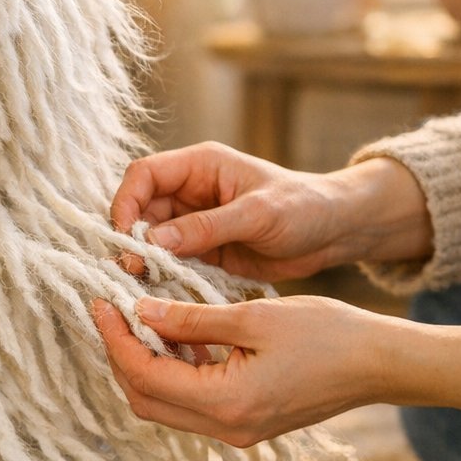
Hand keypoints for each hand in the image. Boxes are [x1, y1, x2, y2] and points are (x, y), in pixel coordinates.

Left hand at [89, 295, 460, 447]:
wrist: (383, 364)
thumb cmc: (329, 332)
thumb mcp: (254, 315)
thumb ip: (191, 318)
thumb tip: (139, 311)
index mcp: (225, 402)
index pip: (144, 375)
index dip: (114, 339)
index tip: (100, 302)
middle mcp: (225, 428)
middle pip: (145, 398)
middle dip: (121, 355)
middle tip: (111, 310)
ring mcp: (236, 431)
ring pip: (165, 404)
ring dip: (145, 364)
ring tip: (139, 317)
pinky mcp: (247, 423)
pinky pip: (192, 403)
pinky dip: (174, 372)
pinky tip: (178, 335)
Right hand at [110, 142, 433, 281]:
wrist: (336, 233)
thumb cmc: (304, 208)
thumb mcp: (257, 214)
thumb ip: (205, 227)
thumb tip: (154, 241)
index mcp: (199, 166)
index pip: (144, 175)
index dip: (126, 201)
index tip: (124, 235)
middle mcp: (190, 192)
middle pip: (140, 210)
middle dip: (132, 238)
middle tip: (132, 269)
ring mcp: (195, 223)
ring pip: (151, 240)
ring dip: (145, 261)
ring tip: (142, 284)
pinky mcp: (204, 251)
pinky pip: (172, 263)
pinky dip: (164, 277)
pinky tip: (162, 294)